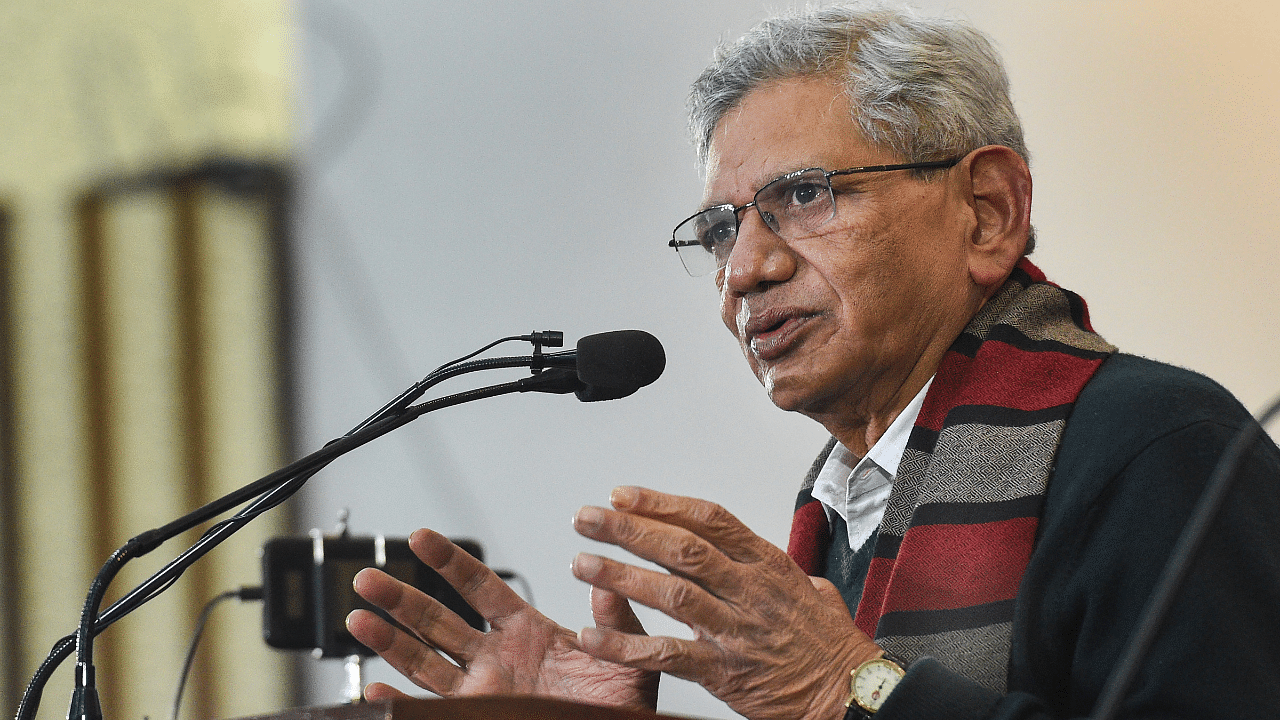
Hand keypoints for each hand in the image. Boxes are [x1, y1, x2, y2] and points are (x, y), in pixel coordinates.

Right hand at [347, 528, 658, 709]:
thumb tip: (604, 576)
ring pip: (424, 660)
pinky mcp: (475, 716)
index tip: (421, 536)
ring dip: (389, 640)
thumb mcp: (627, 656)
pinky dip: (399, 700)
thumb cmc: (620, 709)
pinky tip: (374, 689)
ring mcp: (483, 690)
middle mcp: (496, 657)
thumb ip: (614, 616)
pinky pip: (430, 707)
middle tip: (367, 577)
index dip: (449, 562)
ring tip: (356, 617)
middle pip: (437, 619)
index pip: (480, 587)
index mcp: (528, 632)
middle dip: (401, 597)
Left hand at [571, 487, 881, 719]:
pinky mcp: (723, 671)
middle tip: (587, 518)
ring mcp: (735, 630)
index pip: (707, 520)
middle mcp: (749, 590)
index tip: (623, 494)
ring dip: (620, 577)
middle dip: (628, 529)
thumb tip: (764, 559)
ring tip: (582, 564)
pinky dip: (625, 645)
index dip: (661, 503)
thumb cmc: (832, 646)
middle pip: (681, 548)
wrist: (851, 696)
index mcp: (766, 564)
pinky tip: (593, 636)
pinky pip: (666, 654)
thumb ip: (781, 572)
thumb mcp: (813, 592)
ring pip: (670, 593)